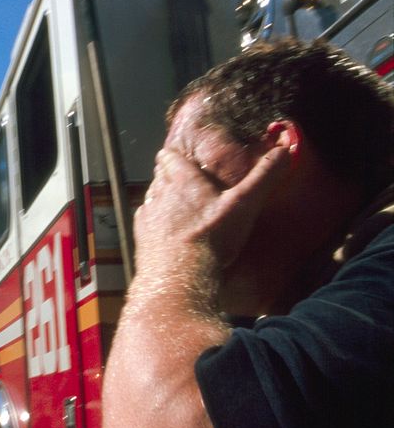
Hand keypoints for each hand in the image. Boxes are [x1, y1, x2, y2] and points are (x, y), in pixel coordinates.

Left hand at [134, 144, 291, 275]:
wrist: (179, 276)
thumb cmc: (212, 238)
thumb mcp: (245, 204)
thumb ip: (264, 176)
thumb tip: (285, 150)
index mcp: (183, 181)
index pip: (169, 157)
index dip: (172, 155)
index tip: (175, 156)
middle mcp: (160, 194)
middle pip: (160, 176)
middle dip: (169, 176)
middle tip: (182, 183)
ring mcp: (148, 216)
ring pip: (151, 197)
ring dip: (161, 199)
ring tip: (176, 208)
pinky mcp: (141, 236)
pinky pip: (145, 222)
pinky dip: (154, 223)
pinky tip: (166, 233)